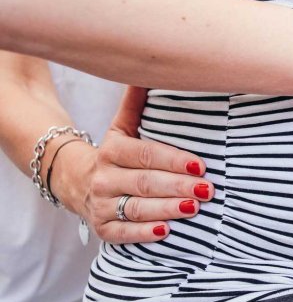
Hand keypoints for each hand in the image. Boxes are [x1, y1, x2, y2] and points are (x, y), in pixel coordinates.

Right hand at [51, 86, 213, 243]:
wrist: (75, 180)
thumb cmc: (116, 152)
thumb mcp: (123, 126)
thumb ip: (137, 103)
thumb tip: (153, 67)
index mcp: (113, 150)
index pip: (146, 154)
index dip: (174, 160)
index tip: (200, 165)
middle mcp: (104, 177)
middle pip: (145, 182)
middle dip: (178, 186)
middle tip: (207, 189)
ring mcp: (100, 204)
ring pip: (135, 208)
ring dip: (166, 209)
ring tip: (194, 209)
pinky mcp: (101, 228)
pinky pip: (121, 234)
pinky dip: (142, 234)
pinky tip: (164, 232)